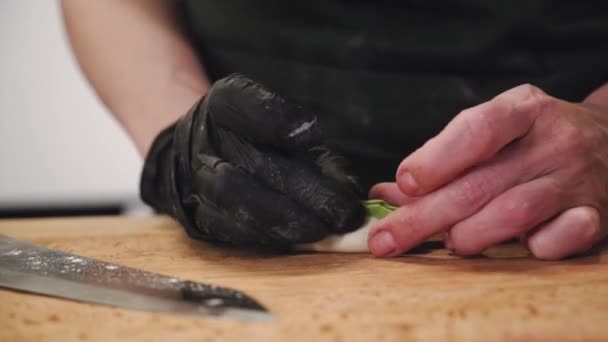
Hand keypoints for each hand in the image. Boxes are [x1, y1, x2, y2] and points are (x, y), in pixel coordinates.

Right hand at [140, 74, 364, 247]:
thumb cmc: (259, 141)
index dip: (277, 119)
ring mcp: (198, 178)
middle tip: (344, 212)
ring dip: (286, 219)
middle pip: (251, 162)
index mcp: (225, 104)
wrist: (203, 157)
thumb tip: (346, 189)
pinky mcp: (199, 214)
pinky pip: (230, 228)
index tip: (313, 134)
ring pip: (236, 197)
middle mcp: (205, 138)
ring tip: (324, 230)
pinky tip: (298, 240)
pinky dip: (267, 236)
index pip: (243, 105)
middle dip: (305, 190)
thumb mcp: (287, 130)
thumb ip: (313, 151)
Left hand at [369, 84, 607, 259]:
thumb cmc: (535, 140)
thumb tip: (386, 192)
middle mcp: (554, 140)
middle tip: (385, 240)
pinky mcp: (595, 215)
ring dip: (468, 235)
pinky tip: (514, 245)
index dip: (435, 159)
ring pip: (513, 213)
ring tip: (450, 241)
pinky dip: (527, 248)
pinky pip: (556, 240)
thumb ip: (443, 158)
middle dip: (423, 217)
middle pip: (479, 183)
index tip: (403, 184)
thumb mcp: (495, 133)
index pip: (476, 130)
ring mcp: (577, 178)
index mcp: (524, 109)